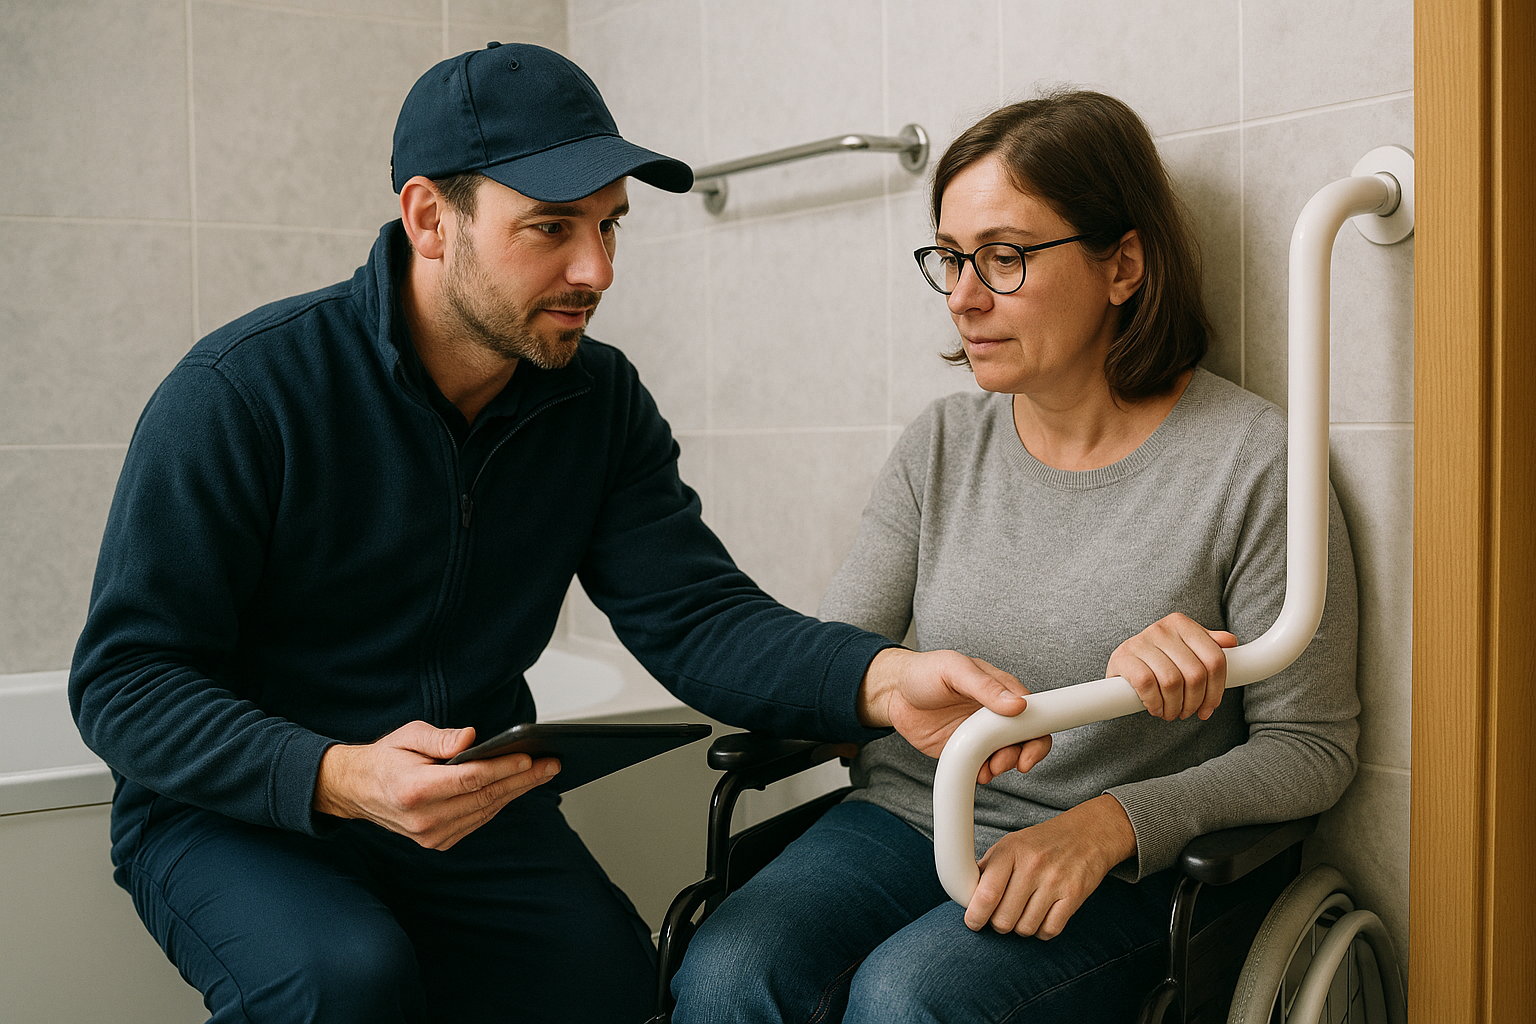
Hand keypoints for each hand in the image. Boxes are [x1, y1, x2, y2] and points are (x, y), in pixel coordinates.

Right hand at [312, 721, 559, 849]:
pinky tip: (517, 787)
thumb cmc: (386, 758)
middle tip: (551, 763)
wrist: (358, 791)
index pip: (468, 779)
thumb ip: (440, 738)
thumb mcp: (408, 735)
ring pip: (485, 811)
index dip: (501, 768)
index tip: (528, 757)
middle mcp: (422, 819)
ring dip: (516, 791)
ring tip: (543, 772)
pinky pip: (477, 821)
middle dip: (522, 779)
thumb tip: (471, 737)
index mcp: (413, 790)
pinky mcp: (437, 842)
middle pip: (483, 797)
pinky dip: (498, 803)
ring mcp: (430, 835)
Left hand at [858, 648, 1052, 783]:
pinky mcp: (965, 749)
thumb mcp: (954, 669)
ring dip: (1003, 766)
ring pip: (1006, 755)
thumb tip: (1017, 705)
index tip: (1030, 747)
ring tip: (988, 769)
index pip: (1032, 710)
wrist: (892, 694)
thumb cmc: (923, 672)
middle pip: (1025, 738)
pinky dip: (985, 773)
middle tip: (1005, 763)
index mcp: (999, 689)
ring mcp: (980, 733)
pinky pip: (983, 766)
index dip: (1038, 731)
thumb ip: (985, 686)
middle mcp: (993, 713)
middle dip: (1022, 754)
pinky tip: (977, 773)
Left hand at [965, 794, 1135, 938]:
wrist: (1088, 833)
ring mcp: (1055, 881)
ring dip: (1021, 927)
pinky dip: (1041, 931)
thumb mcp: (1010, 845)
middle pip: (1004, 919)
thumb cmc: (1042, 842)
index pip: (986, 894)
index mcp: (1011, 851)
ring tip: (1022, 913)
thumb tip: (965, 896)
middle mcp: (1032, 865)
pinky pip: (1049, 930)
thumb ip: (988, 869)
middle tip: (1002, 915)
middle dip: (998, 923)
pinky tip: (1040, 917)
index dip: (975, 916)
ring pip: (1026, 928)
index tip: (973, 922)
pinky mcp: (1074, 895)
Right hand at [1108, 613, 1237, 721]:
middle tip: (1188, 713)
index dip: (1217, 690)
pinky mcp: (1123, 657)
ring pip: (1172, 682)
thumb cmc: (1159, 660)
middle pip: (1196, 674)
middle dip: (1194, 702)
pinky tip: (1155, 708)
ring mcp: (1141, 641)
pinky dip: (1155, 703)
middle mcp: (1162, 628)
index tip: (1209, 707)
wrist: (1121, 665)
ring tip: (1171, 713)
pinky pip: (1147, 685)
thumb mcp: (1185, 649)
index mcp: (1182, 624)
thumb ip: (1208, 645)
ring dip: (1174, 706)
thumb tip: (1231, 642)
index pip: (1215, 660)